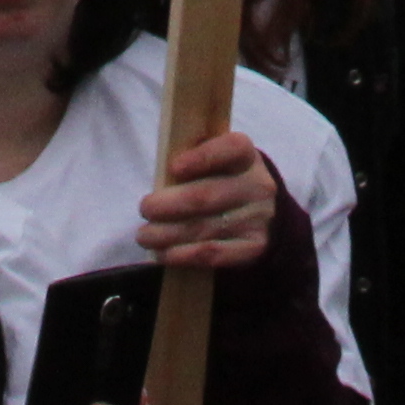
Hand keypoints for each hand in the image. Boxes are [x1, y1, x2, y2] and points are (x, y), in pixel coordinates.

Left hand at [135, 128, 278, 270]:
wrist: (259, 212)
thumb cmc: (223, 179)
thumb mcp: (216, 159)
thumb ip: (193, 156)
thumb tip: (162, 170)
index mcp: (246, 155)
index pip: (231, 148)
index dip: (202, 157)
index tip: (173, 167)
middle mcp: (257, 185)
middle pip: (206, 195)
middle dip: (168, 204)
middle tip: (144, 209)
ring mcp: (258, 218)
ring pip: (204, 228)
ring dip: (167, 234)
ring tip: (145, 236)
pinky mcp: (253, 247)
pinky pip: (213, 253)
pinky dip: (183, 255)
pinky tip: (164, 254)